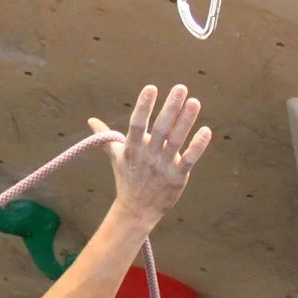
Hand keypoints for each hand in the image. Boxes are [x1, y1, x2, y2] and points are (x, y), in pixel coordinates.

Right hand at [89, 85, 210, 227]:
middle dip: (170, 108)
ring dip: (186, 121)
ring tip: (194, 102)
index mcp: (133, 147)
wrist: (137, 210)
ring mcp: (163, 165)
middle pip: (160, 128)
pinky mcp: (177, 176)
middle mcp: (148, 154)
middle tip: (181, 87)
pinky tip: (206, 130)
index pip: (137, 123)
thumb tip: (91, 120)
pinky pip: (189, 159)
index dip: (144, 106)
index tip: (151, 88)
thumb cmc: (127, 179)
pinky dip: (197, 146)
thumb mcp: (116, 157)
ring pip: (176, 140)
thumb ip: (106, 137)